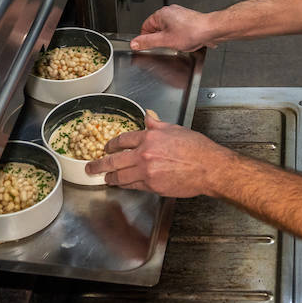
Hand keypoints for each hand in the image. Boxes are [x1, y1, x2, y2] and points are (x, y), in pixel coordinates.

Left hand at [84, 110, 232, 197]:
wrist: (209, 168)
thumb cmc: (197, 149)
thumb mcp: (175, 129)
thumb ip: (157, 124)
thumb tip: (148, 117)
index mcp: (150, 136)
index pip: (123, 139)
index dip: (111, 144)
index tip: (106, 147)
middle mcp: (145, 153)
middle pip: (114, 159)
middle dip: (99, 164)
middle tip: (91, 166)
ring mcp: (147, 171)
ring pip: (120, 176)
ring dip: (110, 177)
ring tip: (104, 178)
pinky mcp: (152, 186)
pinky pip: (132, 186)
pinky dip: (125, 185)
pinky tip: (121, 184)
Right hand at [130, 4, 217, 51]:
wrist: (211, 30)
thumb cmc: (192, 32)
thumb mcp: (165, 41)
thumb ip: (148, 42)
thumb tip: (134, 43)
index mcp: (161, 14)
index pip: (145, 27)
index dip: (146, 39)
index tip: (149, 46)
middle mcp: (169, 12)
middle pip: (156, 29)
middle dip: (161, 39)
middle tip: (167, 45)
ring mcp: (179, 15)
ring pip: (168, 30)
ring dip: (171, 39)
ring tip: (179, 42)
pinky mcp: (186, 20)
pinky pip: (177, 30)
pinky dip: (179, 37)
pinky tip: (185, 41)